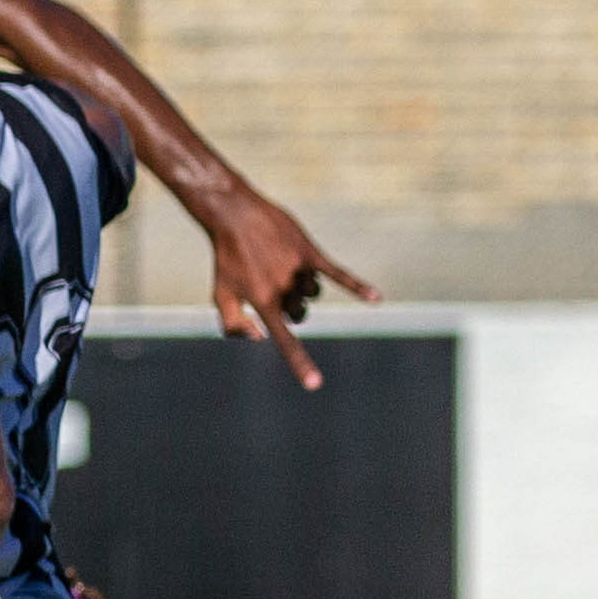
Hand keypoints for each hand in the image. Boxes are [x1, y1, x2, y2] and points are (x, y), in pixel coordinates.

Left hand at [194, 186, 378, 391]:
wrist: (236, 214)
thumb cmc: (227, 258)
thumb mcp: (220, 294)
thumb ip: (232, 324)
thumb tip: (260, 339)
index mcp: (262, 302)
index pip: (284, 340)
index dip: (299, 364)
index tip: (314, 384)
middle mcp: (283, 287)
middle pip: (300, 313)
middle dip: (291, 307)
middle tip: (273, 285)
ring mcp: (299, 270)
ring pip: (313, 293)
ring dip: (302, 287)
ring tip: (281, 266)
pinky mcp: (309, 252)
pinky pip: (338, 274)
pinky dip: (357, 287)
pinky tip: (377, 299)